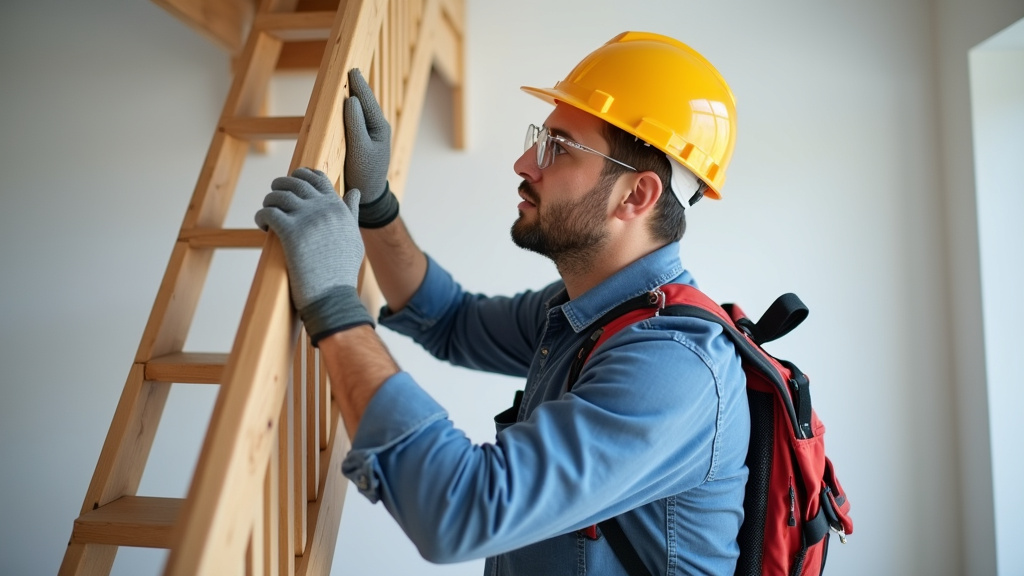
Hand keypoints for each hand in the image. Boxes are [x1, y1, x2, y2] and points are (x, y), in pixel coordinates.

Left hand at [255, 167, 372, 343]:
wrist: (333, 296)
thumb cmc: (342, 271)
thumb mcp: (353, 236)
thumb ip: (351, 212)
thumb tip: (355, 192)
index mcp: (338, 208)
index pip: (317, 178)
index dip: (301, 176)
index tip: (291, 185)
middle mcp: (324, 208)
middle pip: (294, 182)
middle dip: (280, 186)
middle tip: (274, 199)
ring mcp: (307, 219)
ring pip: (278, 195)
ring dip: (269, 202)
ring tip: (268, 215)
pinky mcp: (291, 233)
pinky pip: (268, 212)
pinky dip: (261, 217)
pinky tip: (263, 227)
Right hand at [344, 68, 398, 227]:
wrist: (369, 194)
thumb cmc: (365, 173)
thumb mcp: (359, 149)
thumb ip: (355, 124)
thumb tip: (350, 99)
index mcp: (379, 127)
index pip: (367, 100)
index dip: (358, 84)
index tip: (352, 69)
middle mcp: (377, 127)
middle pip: (366, 101)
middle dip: (358, 86)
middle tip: (351, 68)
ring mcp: (370, 133)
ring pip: (362, 109)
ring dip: (355, 95)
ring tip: (349, 81)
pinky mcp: (362, 140)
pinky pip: (357, 119)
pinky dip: (351, 108)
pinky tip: (345, 104)